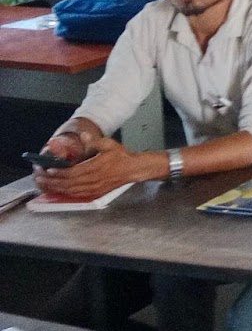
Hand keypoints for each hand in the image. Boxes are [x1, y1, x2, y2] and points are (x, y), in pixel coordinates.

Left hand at [35, 137, 161, 198]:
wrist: (133, 169)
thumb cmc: (121, 156)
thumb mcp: (109, 144)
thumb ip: (94, 141)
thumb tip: (83, 135)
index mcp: (96, 168)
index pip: (74, 172)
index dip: (60, 172)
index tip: (50, 170)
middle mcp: (93, 180)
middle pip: (68, 183)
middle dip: (52, 181)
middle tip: (40, 178)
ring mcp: (94, 188)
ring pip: (70, 190)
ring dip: (56, 188)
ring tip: (45, 184)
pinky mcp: (94, 192)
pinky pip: (76, 194)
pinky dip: (65, 192)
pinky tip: (58, 189)